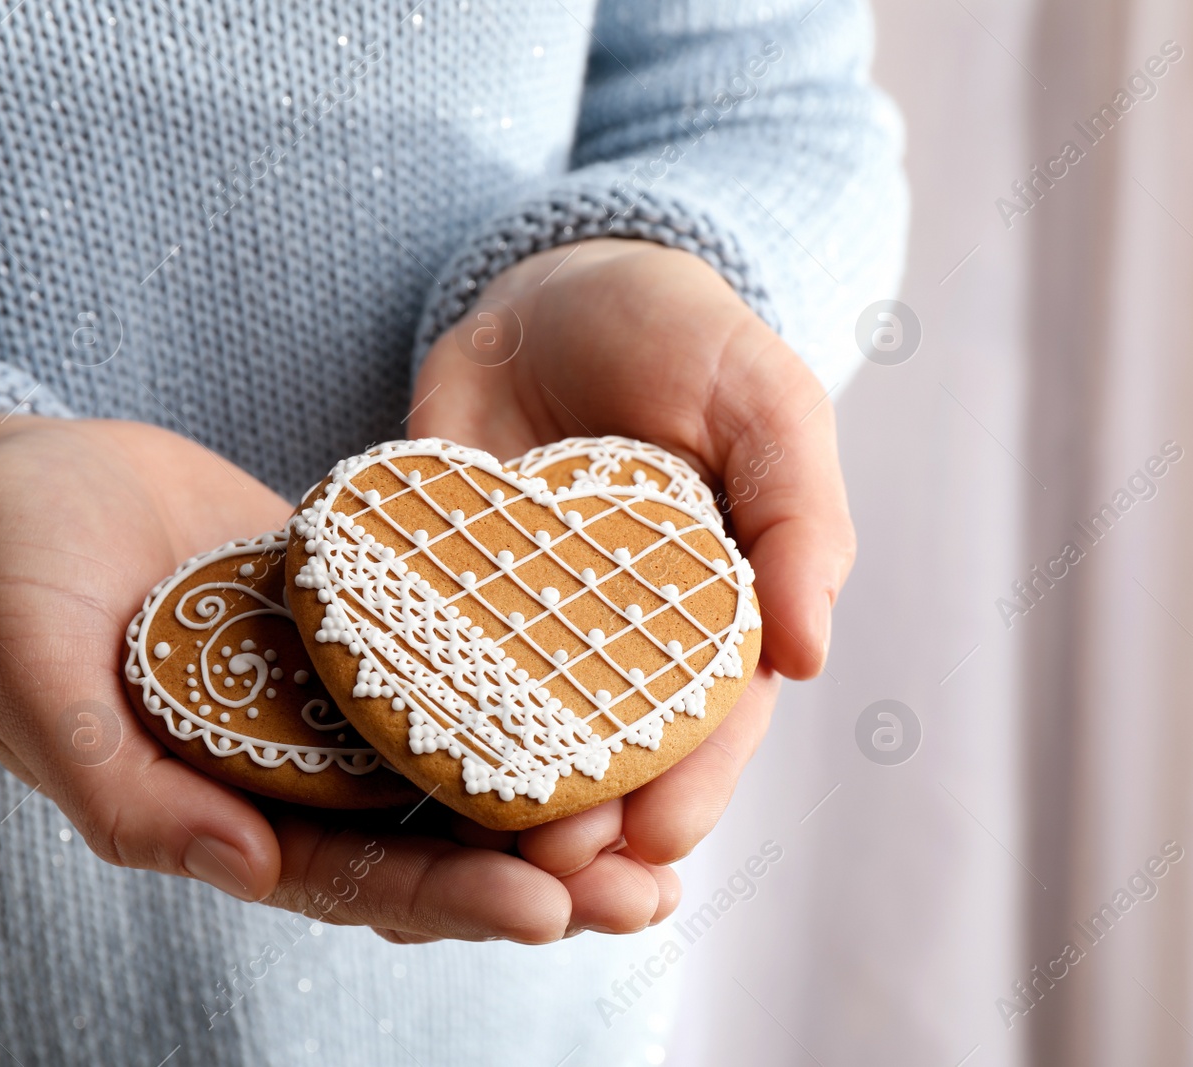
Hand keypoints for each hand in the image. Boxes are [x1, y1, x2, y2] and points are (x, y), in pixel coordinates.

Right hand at [0, 415, 642, 943]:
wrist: (34, 483)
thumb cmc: (12, 583)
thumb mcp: (38, 686)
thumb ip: (124, 788)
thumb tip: (241, 871)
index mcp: (231, 811)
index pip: (356, 880)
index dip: (451, 899)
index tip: (544, 908)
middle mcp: (303, 772)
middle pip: (438, 842)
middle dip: (539, 875)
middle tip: (643, 892)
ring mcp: (344, 701)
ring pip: (465, 766)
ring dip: (557, 798)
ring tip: (662, 821)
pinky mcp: (371, 629)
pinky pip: (460, 667)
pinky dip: (528, 692)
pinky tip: (611, 690)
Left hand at [412, 238, 855, 889]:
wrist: (547, 290)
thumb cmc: (681, 336)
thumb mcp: (763, 401)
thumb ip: (800, 515)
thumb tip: (811, 656)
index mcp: (715, 617)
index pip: (714, 724)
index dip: (693, 786)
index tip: (658, 842)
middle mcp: (620, 647)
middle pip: (612, 760)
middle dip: (593, 826)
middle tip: (555, 874)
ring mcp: (524, 634)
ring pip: (516, 745)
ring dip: (499, 811)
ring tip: (470, 859)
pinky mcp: (434, 607)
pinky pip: (420, 678)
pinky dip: (406, 733)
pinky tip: (381, 780)